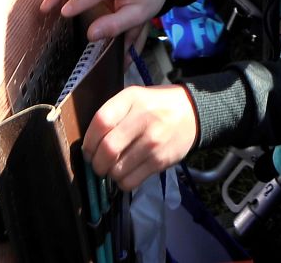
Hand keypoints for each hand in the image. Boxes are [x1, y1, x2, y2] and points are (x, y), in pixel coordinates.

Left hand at [83, 85, 198, 190]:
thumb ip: (113, 114)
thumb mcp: (134, 97)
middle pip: (108, 149)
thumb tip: (90, 145)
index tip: (88, 150)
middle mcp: (143, 120)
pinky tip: (125, 174)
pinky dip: (122, 182)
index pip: (101, 122)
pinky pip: (132, 181)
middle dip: (96, 163)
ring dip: (109, 174)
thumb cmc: (155, 105)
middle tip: (97, 164)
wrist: (191, 113)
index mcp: (131, 99)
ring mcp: (153, 143)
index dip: (88, 141)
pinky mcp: (160, 162)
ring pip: (117, 169)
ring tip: (113, 168)